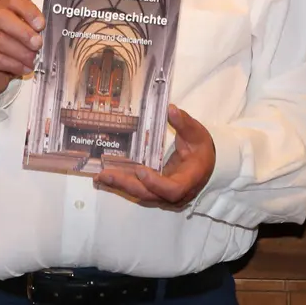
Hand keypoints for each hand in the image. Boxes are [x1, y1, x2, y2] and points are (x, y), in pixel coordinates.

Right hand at [0, 0, 43, 100]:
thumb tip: (43, 36)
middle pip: (2, 16)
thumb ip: (31, 31)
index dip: (29, 11)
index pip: (14, 1)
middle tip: (37, 44)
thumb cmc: (9, 51)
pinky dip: (14, 64)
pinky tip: (24, 69)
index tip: (41, 25)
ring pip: (0, 39)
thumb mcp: (22, 37)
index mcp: (1, 7)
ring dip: (21, 52)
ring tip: (33, 61)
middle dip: (23, 31)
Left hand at [93, 105, 215, 208]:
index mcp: (189, 179)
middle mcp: (177, 193)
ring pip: (141, 195)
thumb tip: (171, 109)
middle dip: (126, 184)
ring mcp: (165, 196)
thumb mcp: (197, 134)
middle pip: (150, 195)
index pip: (172, 189)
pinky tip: (106, 177)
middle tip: (105, 174)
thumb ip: (184, 123)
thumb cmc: (201, 149)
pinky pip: (139, 191)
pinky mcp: (156, 193)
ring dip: (120, 185)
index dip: (156, 183)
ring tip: (100, 176)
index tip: (140, 170)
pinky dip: (123, 184)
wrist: (205, 165)